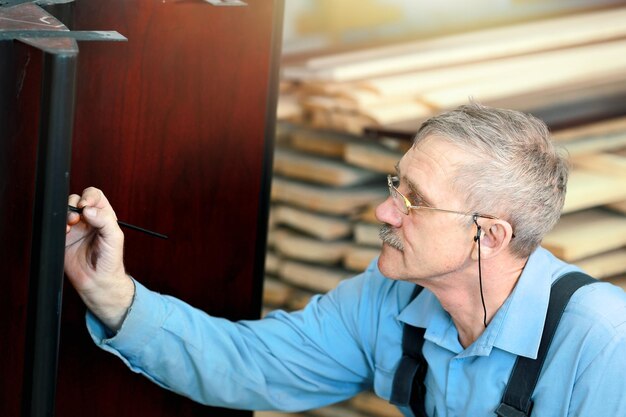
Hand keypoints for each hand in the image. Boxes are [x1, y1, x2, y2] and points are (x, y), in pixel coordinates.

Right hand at [65, 187, 133, 331]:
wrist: (98, 282)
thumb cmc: (110, 261)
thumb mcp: (115, 238)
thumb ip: (105, 220)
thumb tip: (89, 209)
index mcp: (104, 216)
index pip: (95, 196)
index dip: (89, 196)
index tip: (86, 206)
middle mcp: (89, 220)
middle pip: (77, 200)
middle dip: (75, 204)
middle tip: (78, 216)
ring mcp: (75, 228)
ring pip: (65, 210)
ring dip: (66, 213)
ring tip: (71, 224)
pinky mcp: (63, 238)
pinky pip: (56, 225)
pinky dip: (58, 224)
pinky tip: (65, 231)